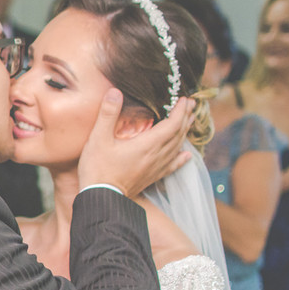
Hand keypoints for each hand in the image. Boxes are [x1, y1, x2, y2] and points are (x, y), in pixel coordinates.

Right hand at [77, 89, 193, 196]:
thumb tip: (114, 92)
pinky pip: (172, 166)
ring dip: (184, 134)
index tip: (185, 99)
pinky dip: (181, 159)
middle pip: (178, 134)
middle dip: (185, 118)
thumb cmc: (98, 168)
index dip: (180, 111)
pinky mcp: (152, 177)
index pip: (172, 124)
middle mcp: (156, 155)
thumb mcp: (98, 138)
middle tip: (191, 105)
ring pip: (177, 148)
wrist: (101, 197)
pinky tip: (187, 156)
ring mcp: (156, 168)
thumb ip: (108, 114)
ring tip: (189, 122)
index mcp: (147, 144)